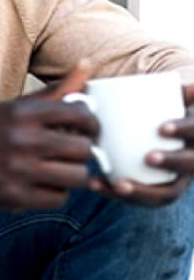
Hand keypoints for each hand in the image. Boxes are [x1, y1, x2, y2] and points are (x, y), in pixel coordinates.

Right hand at [0, 61, 98, 210]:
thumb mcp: (17, 107)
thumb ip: (57, 90)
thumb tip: (88, 64)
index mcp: (23, 113)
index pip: (80, 115)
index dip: (91, 123)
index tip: (86, 129)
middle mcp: (21, 140)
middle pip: (83, 149)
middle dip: (82, 151)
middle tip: (72, 152)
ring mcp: (19, 170)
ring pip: (77, 176)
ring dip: (73, 174)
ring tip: (60, 169)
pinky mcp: (16, 196)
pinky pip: (60, 198)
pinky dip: (56, 192)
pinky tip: (42, 183)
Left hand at [86, 82, 193, 205]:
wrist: (159, 143)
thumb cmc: (158, 119)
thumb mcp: (168, 106)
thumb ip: (170, 92)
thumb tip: (174, 78)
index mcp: (193, 138)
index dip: (184, 129)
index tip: (162, 127)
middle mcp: (190, 163)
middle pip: (190, 166)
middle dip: (172, 162)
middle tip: (148, 157)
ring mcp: (174, 182)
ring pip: (165, 193)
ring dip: (141, 191)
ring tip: (116, 183)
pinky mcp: (154, 194)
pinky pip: (140, 200)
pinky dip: (117, 194)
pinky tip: (96, 184)